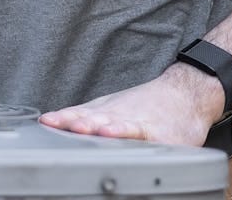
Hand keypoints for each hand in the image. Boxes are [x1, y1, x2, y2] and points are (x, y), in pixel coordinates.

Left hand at [37, 63, 225, 146]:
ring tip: (81, 128)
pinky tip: (117, 135)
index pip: (78, 114)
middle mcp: (117, 116)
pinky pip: (140, 134)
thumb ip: (85, 115)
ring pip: (113, 124)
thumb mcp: (111, 106)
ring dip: (96, 126)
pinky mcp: (157, 135)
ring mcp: (136, 124)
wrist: (186, 95)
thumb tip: (53, 120)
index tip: (45, 121)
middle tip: (55, 124)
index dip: (62, 118)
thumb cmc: (147, 104)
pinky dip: (127, 134)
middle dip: (73, 122)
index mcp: (104, 113)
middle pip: (92, 118)